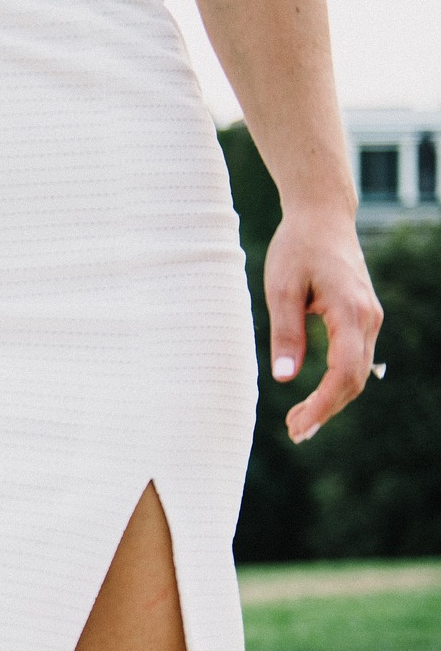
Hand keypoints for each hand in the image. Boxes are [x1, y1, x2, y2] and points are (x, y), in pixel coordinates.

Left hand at [264, 208, 382, 443]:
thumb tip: (285, 378)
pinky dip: (337, 383)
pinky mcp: (362, 317)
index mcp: (351, 312)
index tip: (298, 426)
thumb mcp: (281, 289)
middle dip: (326, 410)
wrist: (322, 217)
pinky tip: (315, 397)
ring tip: (299, 422)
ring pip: (357, 372)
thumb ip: (285, 334)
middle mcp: (369, 318)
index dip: (323, 405)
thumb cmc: (297, 248)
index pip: (344, 372)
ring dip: (332, 401)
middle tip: (294, 433)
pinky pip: (355, 359)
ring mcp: (370, 318)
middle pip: (355, 380)